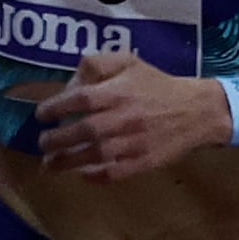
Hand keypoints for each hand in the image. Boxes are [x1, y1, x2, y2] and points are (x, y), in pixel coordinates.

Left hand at [36, 50, 222, 180]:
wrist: (196, 111)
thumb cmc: (157, 85)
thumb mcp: (128, 62)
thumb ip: (96, 65)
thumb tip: (71, 86)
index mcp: (118, 92)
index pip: (78, 100)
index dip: (54, 108)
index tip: (42, 116)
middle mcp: (123, 118)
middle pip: (82, 131)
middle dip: (56, 140)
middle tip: (43, 143)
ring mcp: (133, 143)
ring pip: (93, 156)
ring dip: (67, 162)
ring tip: (50, 164)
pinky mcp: (143, 162)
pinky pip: (113, 174)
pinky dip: (94, 177)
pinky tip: (81, 175)